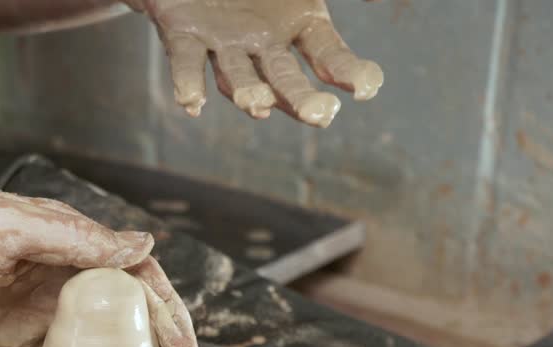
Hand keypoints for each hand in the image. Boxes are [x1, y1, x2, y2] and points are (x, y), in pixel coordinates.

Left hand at [0, 191, 210, 346]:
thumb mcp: (4, 230)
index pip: (136, 275)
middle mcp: (62, 271)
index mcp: (67, 240)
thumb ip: (72, 237)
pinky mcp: (18, 334)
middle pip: (133, 309)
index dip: (167, 313)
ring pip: (111, 335)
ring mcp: (42, 305)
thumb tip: (142, 245)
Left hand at [124, 0, 383, 126]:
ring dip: (247, 94)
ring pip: (237, 78)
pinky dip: (188, 82)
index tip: (367, 87)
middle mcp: (263, 46)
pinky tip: (191, 103)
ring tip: (257, 105)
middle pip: (285, 80)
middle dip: (301, 99)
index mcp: (300, 25)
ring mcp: (224, 45)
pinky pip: (186, 62)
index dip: (349, 72)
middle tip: (322, 115)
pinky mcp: (185, 36)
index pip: (330, 56)